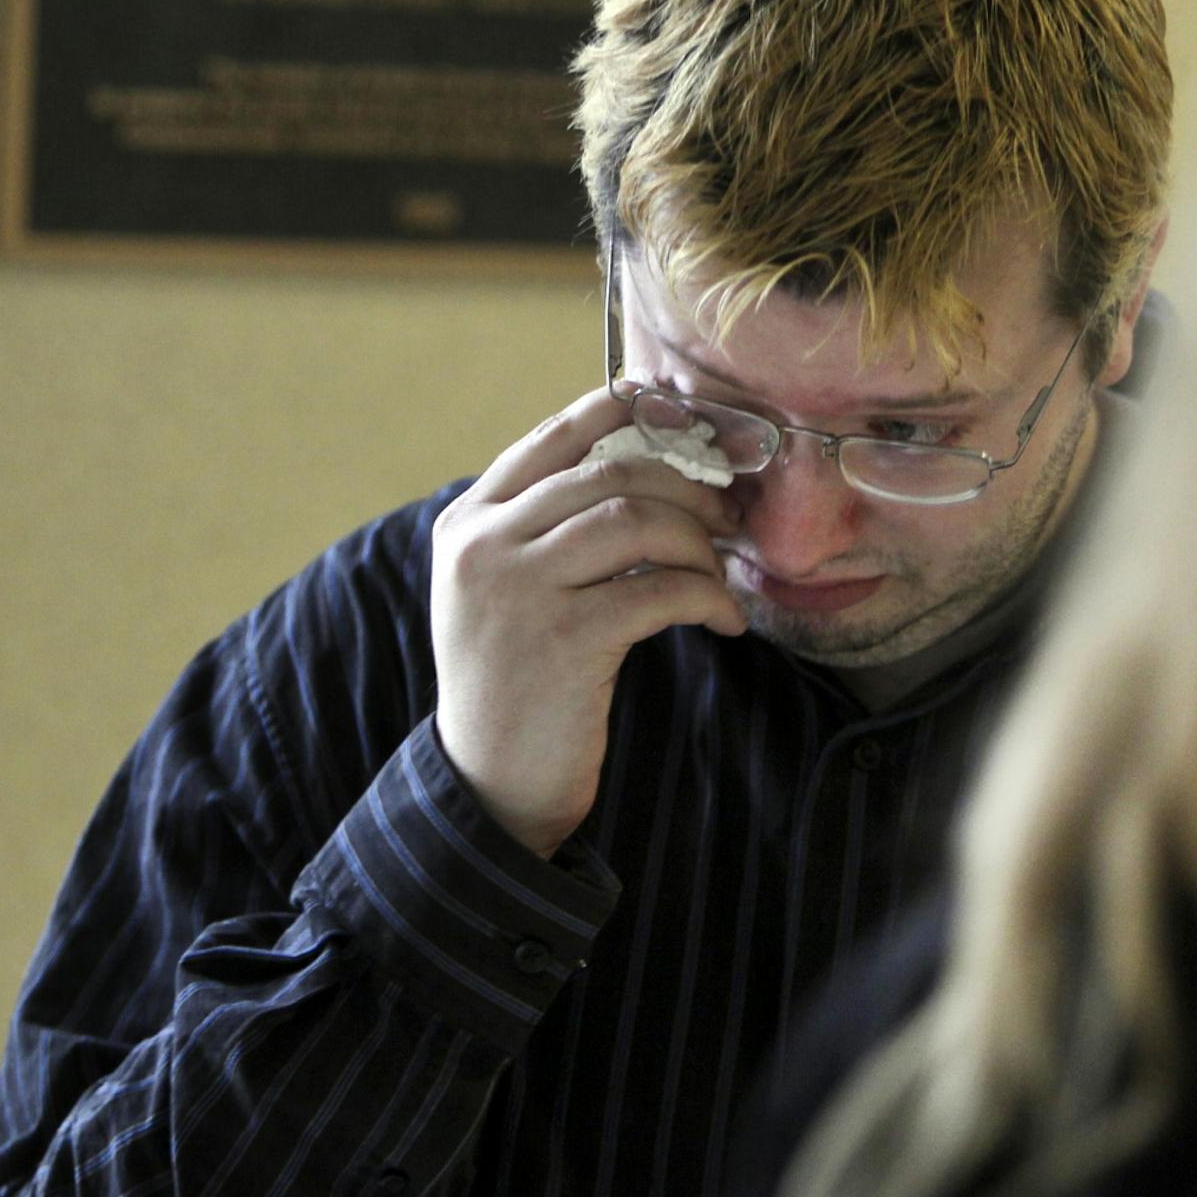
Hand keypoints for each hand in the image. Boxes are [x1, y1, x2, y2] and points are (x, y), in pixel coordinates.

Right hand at [431, 386, 747, 857]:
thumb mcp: (506, 590)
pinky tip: (725, 620)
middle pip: (610, 473)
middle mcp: (484, 546)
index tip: (680, 417)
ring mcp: (519, 591)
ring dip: (700, 541)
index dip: (623, 412)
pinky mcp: (564, 641)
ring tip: (722, 572)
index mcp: (468, 522)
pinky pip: (661, 590)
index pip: (553, 437)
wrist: (490, 785)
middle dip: (686, 486)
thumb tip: (653, 469)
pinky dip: (708, 598)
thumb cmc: (517, 680)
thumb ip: (548, 527)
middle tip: (728, 515)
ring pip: (637, 520)